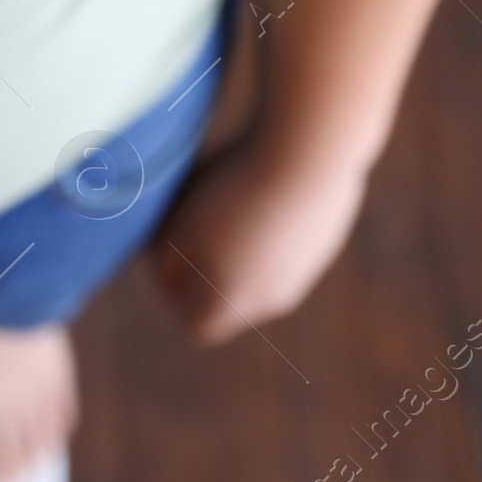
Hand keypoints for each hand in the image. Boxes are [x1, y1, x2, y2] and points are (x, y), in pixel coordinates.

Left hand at [144, 132, 367, 343]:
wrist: (308, 156)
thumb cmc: (234, 191)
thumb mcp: (181, 223)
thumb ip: (167, 254)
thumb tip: (165, 266)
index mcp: (237, 302)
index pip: (196, 326)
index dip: (168, 296)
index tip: (157, 257)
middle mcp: (275, 298)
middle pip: (229, 298)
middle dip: (203, 266)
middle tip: (189, 225)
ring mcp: (305, 270)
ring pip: (261, 267)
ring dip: (239, 243)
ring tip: (226, 197)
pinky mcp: (324, 237)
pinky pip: (288, 241)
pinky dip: (268, 221)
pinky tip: (260, 182)